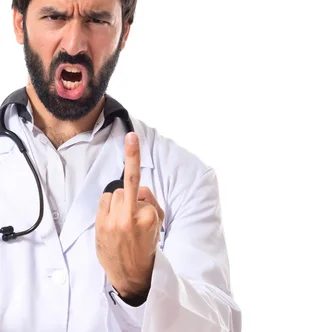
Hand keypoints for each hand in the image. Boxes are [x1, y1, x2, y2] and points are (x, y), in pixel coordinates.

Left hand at [95, 132, 164, 298]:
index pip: (140, 185)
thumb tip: (138, 189)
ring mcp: (111, 222)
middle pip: (125, 188)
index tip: (131, 136)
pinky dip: (108, 208)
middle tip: (133, 215)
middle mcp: (128, 217)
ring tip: (122, 221)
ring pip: (113, 195)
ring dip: (118, 202)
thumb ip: (150, 201)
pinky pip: (103, 204)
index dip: (135, 160)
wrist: (131, 274)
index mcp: (147, 215)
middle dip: (130, 197)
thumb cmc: (146, 245)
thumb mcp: (159, 222)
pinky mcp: (100, 227)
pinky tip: (113, 223)